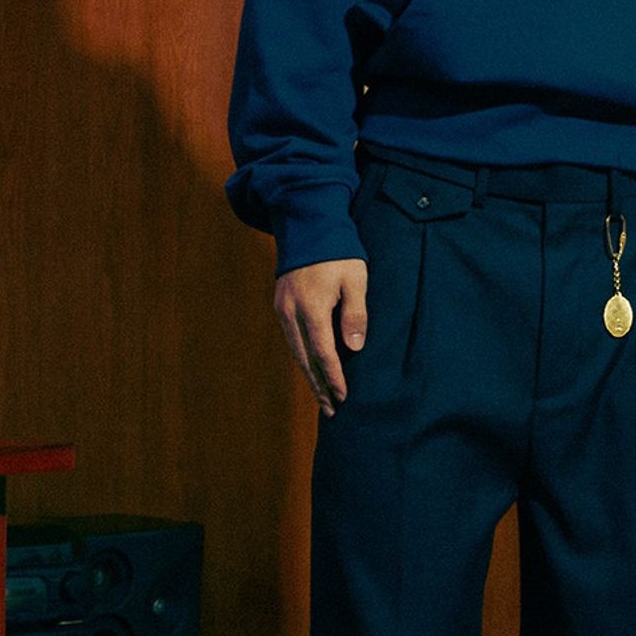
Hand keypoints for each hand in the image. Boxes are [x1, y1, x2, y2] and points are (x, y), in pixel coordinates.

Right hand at [273, 258, 367, 416]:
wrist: (308, 224)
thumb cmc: (338, 251)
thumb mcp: (355, 278)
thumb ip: (355, 314)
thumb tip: (353, 349)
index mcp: (312, 308)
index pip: (323, 353)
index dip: (334, 377)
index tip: (344, 397)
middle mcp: (292, 313)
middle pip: (305, 359)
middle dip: (319, 385)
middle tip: (331, 410)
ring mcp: (283, 309)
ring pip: (295, 351)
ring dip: (308, 375)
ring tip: (322, 397)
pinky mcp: (280, 304)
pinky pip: (291, 339)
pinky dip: (301, 357)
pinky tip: (310, 367)